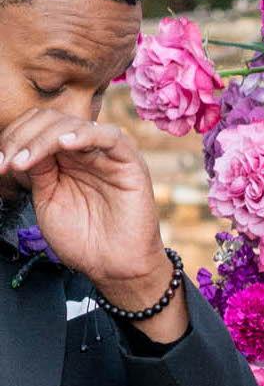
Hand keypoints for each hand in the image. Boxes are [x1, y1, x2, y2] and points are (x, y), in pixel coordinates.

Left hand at [0, 114, 183, 339]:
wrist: (112, 266)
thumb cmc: (81, 238)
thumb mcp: (47, 199)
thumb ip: (38, 170)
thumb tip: (20, 147)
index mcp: (64, 157)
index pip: (36, 127)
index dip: (13, 138)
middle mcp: (85, 150)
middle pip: (49, 120)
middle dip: (20, 138)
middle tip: (7, 165)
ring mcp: (107, 155)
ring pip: (71, 124)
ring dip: (41, 139)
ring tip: (24, 163)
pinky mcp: (129, 163)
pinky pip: (109, 136)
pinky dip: (83, 134)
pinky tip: (62, 145)